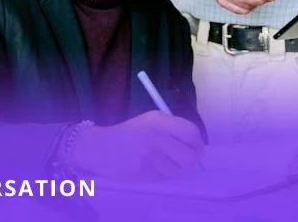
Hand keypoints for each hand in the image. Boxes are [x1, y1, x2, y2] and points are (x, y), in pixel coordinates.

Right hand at [71, 111, 203, 181]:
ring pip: (175, 169)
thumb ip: (173, 129)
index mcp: (158, 120)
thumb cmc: (130, 132)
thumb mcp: (150, 121)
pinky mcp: (142, 173)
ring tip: (156, 159)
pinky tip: (146, 165)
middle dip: (190, 160)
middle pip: (189, 156)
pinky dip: (158, 173)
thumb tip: (197, 145)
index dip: (197, 142)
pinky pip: (161, 177)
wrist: (100, 147)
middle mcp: (155, 137)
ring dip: (171, 167)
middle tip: (185, 159)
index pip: (191, 132)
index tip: (196, 146)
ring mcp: (148, 157)